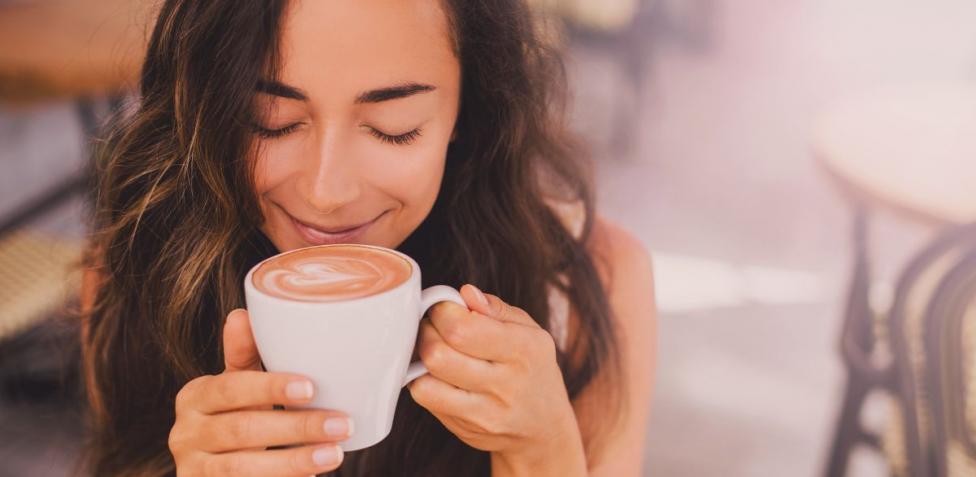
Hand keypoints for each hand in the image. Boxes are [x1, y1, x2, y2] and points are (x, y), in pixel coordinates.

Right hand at [168, 309, 352, 475]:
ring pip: (243, 469)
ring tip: (334, 455)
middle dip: (297, 427)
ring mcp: (193, 469)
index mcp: (194, 396)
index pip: (230, 387)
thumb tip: (241, 314)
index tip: (311, 388)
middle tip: (342, 425)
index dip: (269, 387)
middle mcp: (184, 433)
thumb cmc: (236, 418)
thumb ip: (244, 355)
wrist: (216, 473)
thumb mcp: (238, 387)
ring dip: (294, 462)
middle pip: (242, 430)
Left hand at [408, 285, 584, 472]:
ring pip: (425, 381)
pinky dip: (422, 380)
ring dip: (420, 358)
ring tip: (434, 348)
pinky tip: (436, 373)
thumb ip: (496, 308)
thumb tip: (465, 293)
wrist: (544, 429)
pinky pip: (426, 399)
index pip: (463, 329)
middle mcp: (506, 384)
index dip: (442, 311)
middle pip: (438, 354)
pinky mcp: (465, 429)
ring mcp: (485, 413)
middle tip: (434, 326)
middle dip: (426, 331)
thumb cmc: (532, 369)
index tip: (445, 307)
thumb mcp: (530, 331)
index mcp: (524, 350)